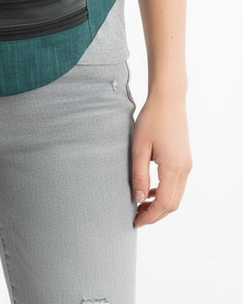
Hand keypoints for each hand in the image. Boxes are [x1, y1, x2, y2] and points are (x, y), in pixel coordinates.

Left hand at [131, 90, 191, 227]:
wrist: (168, 100)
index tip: (135, 222)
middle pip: (173, 204)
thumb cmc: (151, 119)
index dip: (150, 217)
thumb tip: (138, 199)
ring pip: (176, 196)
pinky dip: (164, 193)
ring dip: (160, 204)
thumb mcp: (138, 147)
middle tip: (135, 217)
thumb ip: (139, 174)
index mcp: (173, 168)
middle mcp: (185, 169)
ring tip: (140, 205)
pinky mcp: (185, 159)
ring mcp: (187, 165)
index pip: (164, 204)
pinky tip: (149, 190)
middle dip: (155, 214)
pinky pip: (177, 184)